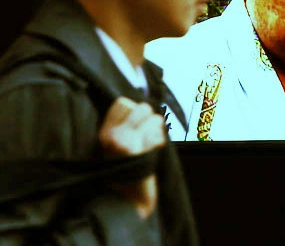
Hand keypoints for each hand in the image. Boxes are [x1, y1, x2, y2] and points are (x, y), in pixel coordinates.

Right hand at [99, 97, 165, 218]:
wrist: (127, 201)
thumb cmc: (128, 171)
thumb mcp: (119, 145)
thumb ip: (127, 126)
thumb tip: (144, 106)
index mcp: (104, 132)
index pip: (122, 102)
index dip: (135, 112)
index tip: (136, 128)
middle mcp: (111, 135)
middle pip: (141, 107)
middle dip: (150, 120)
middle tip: (147, 136)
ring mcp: (123, 142)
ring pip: (154, 118)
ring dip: (157, 131)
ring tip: (150, 144)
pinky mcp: (136, 151)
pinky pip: (157, 134)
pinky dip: (159, 141)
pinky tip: (154, 151)